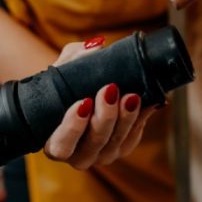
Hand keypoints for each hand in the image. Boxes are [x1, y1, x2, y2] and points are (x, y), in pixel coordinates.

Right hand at [43, 38, 158, 169]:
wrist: (82, 94)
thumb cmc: (65, 87)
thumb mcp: (63, 70)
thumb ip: (73, 58)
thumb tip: (95, 46)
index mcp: (55, 143)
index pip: (61, 145)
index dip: (72, 127)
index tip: (83, 102)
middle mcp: (77, 155)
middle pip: (94, 143)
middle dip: (105, 116)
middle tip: (111, 89)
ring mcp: (101, 154)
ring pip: (116, 142)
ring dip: (126, 118)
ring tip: (132, 96)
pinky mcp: (122, 147)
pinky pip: (133, 137)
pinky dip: (141, 119)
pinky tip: (147, 102)